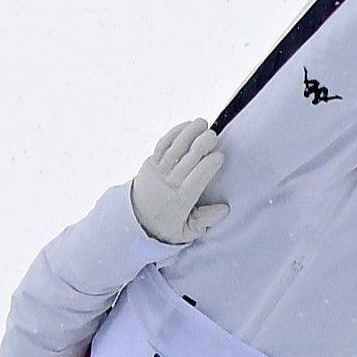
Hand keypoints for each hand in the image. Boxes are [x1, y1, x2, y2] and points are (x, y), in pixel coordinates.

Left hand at [131, 120, 228, 244]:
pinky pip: (162, 145)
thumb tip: (224, 208)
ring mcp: (157, 171)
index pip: (196, 179)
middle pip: (187, 159)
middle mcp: (168, 183)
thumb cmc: (165, 227)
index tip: (220, 156)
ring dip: (189, 133)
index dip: (208, 165)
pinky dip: (174, 133)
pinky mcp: (149, 163)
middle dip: (200, 144)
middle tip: (213, 135)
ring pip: (175, 148)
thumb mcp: (186, 233)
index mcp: (180, 201)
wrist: (132, 222)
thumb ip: (205, 221)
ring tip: (202, 123)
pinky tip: (187, 126)